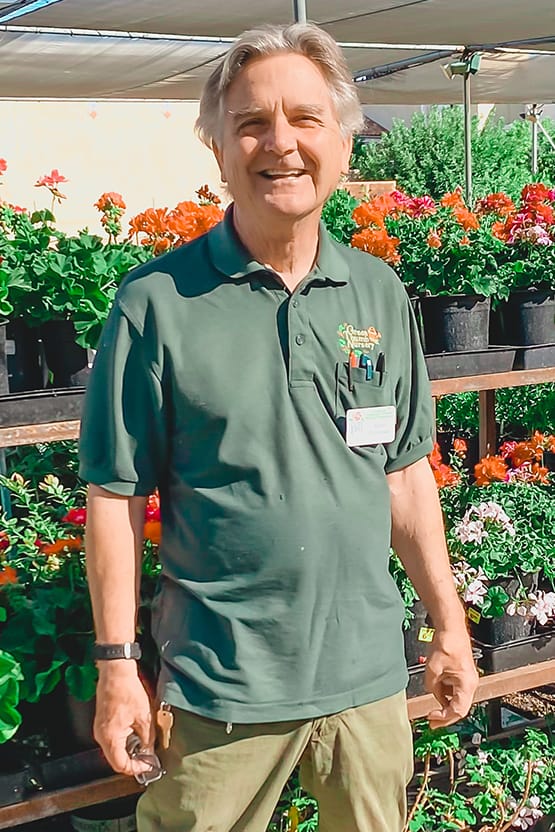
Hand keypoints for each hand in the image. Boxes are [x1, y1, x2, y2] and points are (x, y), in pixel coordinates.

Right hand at [94, 661, 154, 776]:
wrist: (116, 672)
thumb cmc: (127, 691)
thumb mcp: (145, 717)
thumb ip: (148, 739)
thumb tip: (150, 753)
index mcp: (110, 738)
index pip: (120, 765)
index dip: (136, 769)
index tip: (148, 766)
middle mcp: (101, 736)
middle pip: (116, 759)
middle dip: (133, 760)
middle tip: (148, 757)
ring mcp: (100, 729)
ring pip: (114, 749)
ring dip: (129, 750)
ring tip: (145, 744)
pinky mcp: (102, 722)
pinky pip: (112, 738)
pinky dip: (124, 740)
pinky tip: (136, 732)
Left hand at [425, 625, 478, 728]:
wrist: (450, 627)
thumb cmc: (446, 643)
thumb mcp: (433, 669)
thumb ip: (432, 686)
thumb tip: (433, 694)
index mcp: (467, 684)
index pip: (458, 710)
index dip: (444, 717)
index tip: (431, 718)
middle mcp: (470, 683)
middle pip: (459, 707)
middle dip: (445, 716)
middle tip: (432, 723)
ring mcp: (467, 679)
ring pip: (456, 699)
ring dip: (444, 703)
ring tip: (431, 707)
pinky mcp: (462, 674)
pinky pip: (454, 689)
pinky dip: (444, 693)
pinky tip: (435, 690)